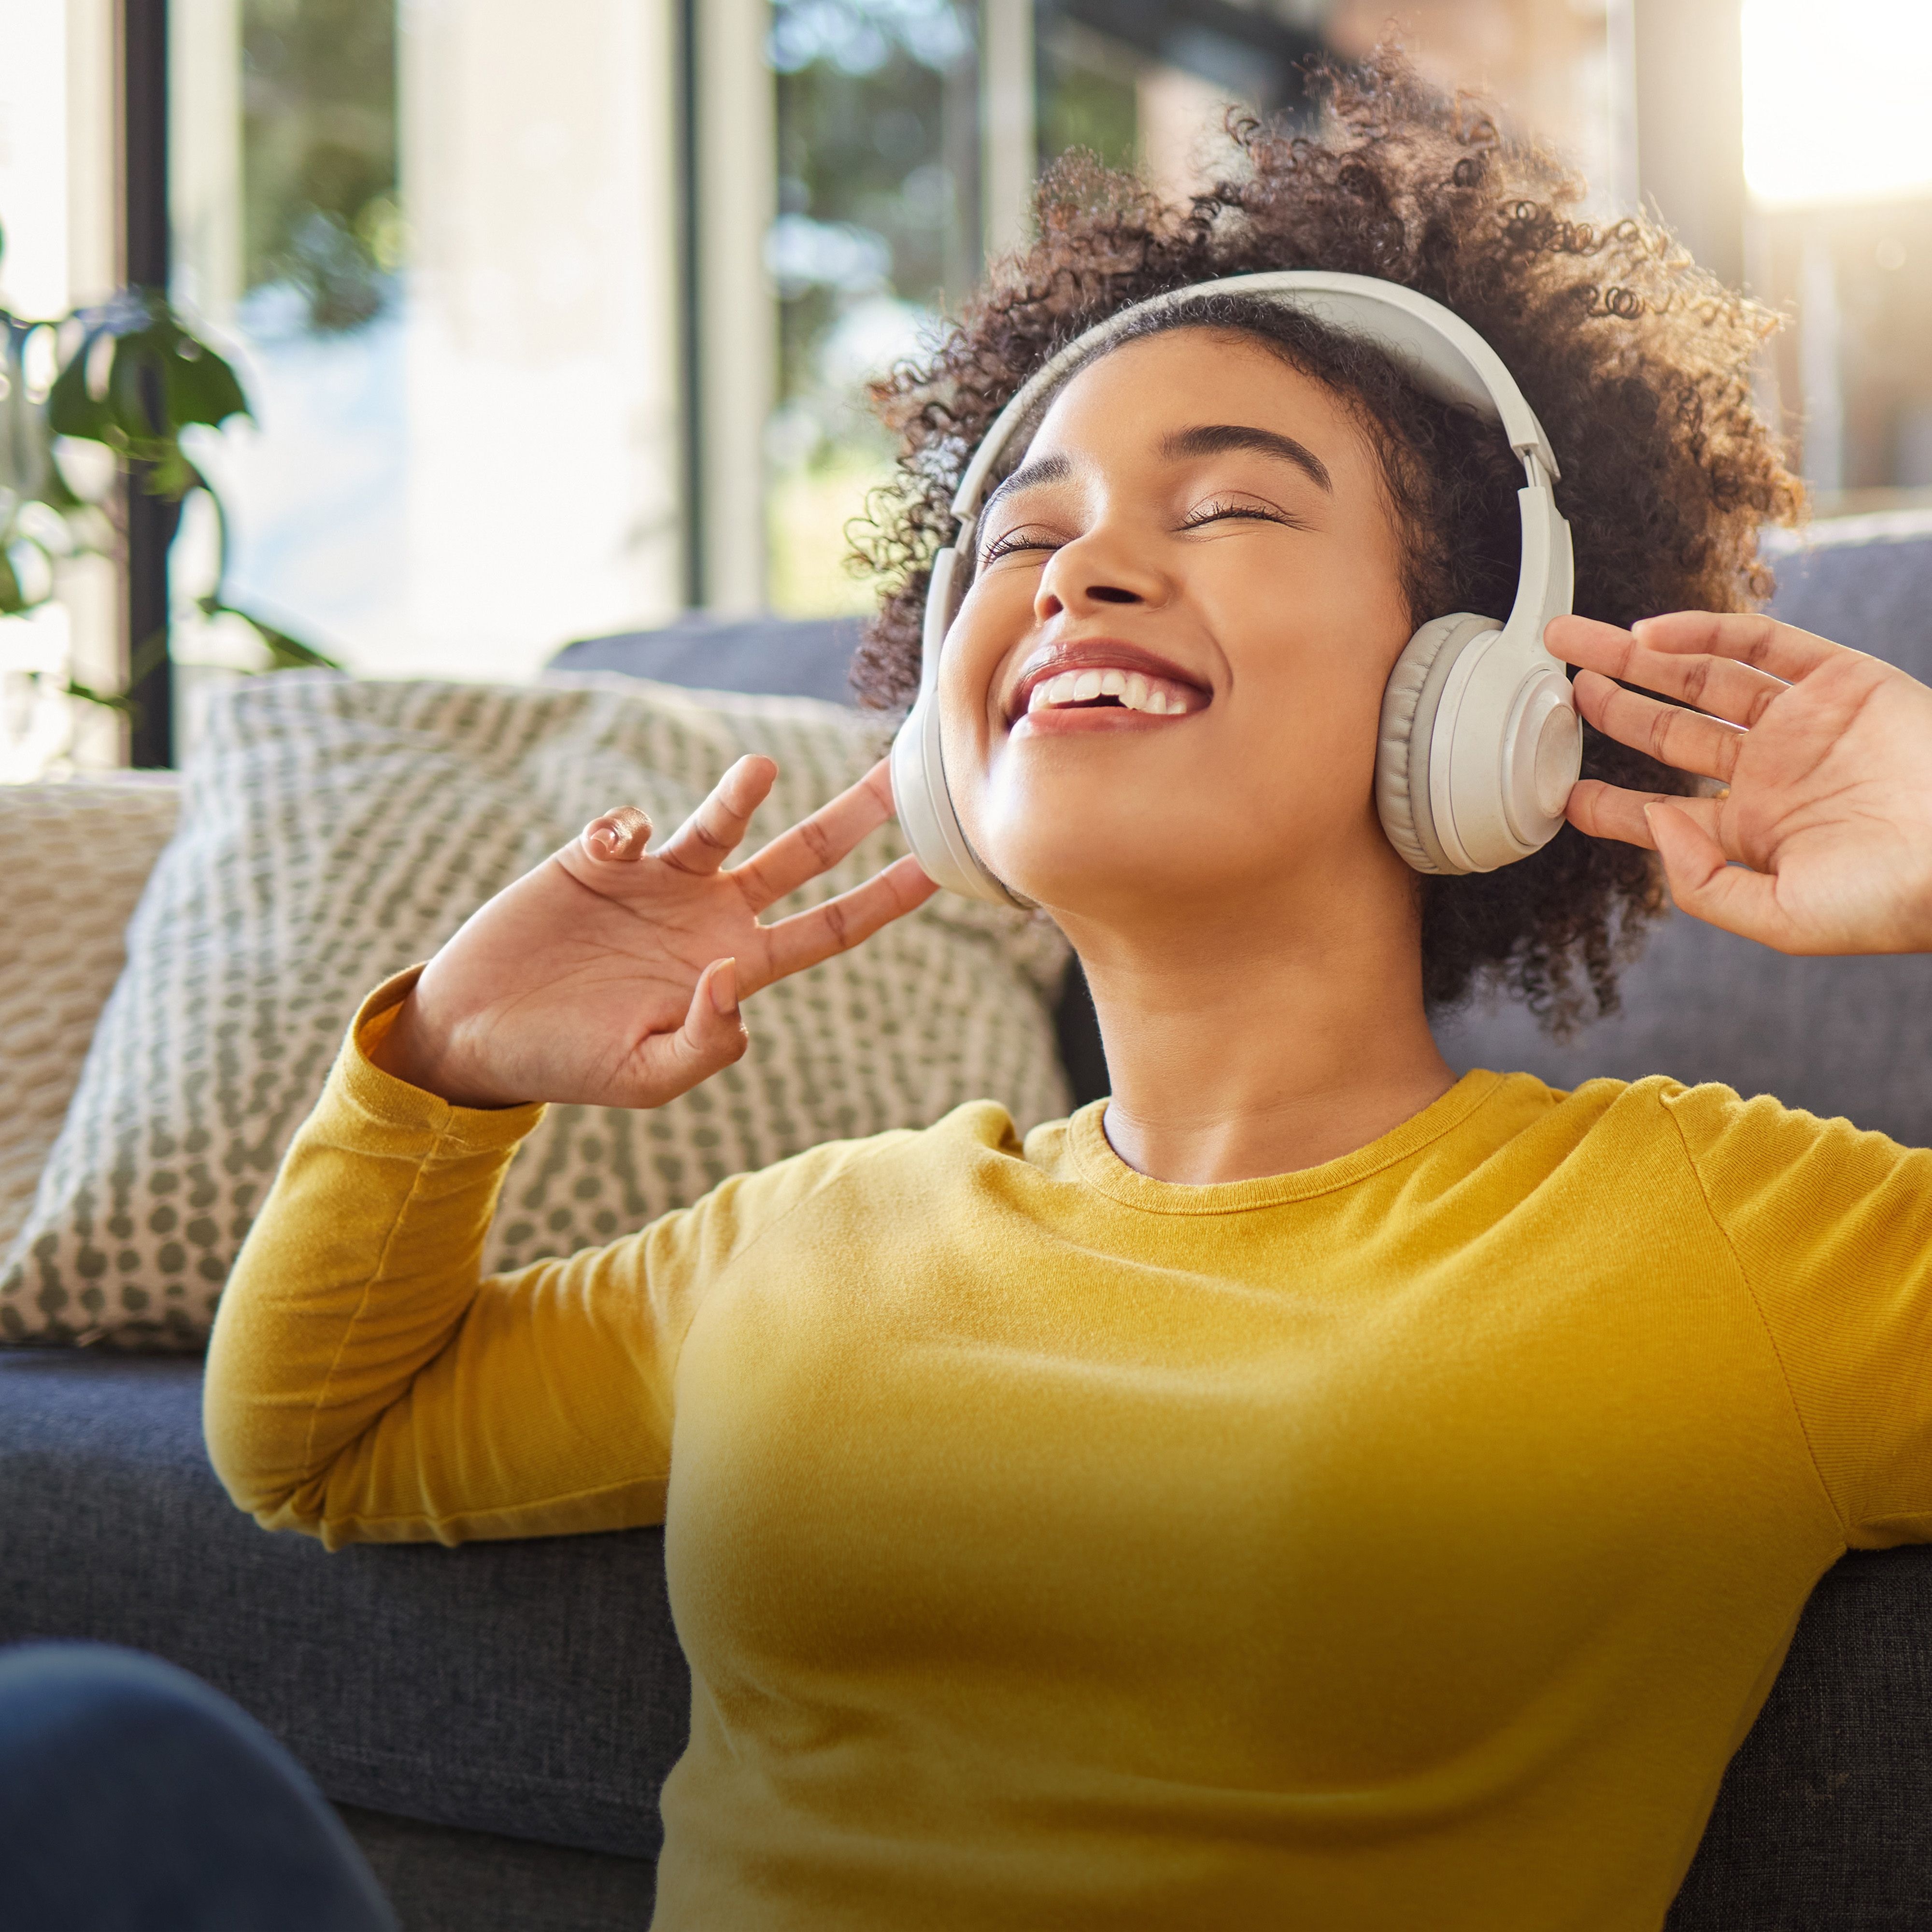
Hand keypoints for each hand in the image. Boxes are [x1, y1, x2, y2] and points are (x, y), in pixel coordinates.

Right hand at [372, 756, 936, 1107]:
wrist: (479, 1035)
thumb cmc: (569, 1064)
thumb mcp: (647, 1076)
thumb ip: (707, 1041)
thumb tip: (736, 976)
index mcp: (735, 967)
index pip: (828, 930)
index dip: (883, 900)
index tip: (936, 866)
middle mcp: (709, 916)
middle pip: (803, 858)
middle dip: (851, 817)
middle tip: (897, 775)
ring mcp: (658, 882)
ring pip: (721, 821)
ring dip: (740, 794)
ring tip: (757, 773)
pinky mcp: (599, 859)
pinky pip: (631, 826)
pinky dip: (628, 827)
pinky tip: (609, 851)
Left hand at [1549, 611, 1931, 954]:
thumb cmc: (1895, 900)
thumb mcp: (1782, 919)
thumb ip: (1703, 882)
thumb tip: (1654, 824)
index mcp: (1753, 833)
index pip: (1657, 812)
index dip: (1605, 801)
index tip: (1558, 787)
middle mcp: (1770, 774)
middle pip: (1666, 732)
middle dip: (1608, 707)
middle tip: (1554, 686)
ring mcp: (1803, 724)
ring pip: (1700, 680)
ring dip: (1636, 660)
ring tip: (1573, 643)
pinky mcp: (1842, 681)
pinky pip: (1760, 646)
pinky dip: (1702, 633)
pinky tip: (1645, 634)